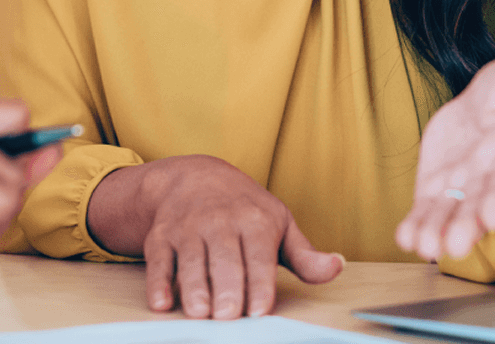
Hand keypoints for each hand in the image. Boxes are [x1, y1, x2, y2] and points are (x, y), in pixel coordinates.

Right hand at [87, 155, 342, 319]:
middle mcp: (219, 222)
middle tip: (227, 316)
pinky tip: (161, 302)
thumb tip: (336, 267)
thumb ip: (304, 255)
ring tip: (200, 312)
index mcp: (254, 221)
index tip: (260, 309)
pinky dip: (158, 281)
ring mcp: (188, 229)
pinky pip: (158, 259)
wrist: (194, 177)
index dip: (258, 283)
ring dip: (193, 286)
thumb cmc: (243, 208)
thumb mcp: (278, 222)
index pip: (258, 256)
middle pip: (223, 259)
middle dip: (225, 287)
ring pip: (190, 260)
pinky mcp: (161, 236)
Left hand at [395, 59, 494, 261]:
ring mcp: (460, 187)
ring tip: (426, 247)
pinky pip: (426, 209)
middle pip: (477, 205)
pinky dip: (416, 225)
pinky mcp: (435, 188)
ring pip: (449, 213)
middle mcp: (486, 179)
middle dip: (467, 225)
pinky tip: (406, 238)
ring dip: (437, 231)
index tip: (492, 218)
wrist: (483, 110)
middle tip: (455, 245)